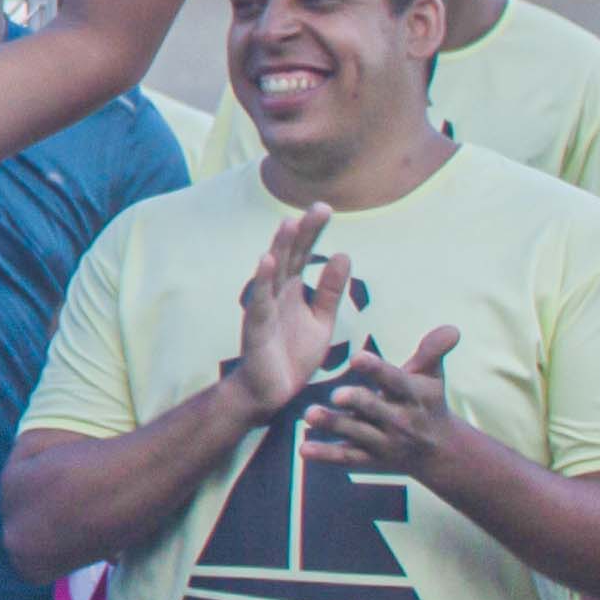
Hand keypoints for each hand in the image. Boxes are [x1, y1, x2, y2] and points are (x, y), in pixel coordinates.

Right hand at [229, 203, 347, 415]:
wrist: (270, 392)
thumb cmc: (292, 355)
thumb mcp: (321, 320)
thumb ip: (329, 290)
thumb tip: (343, 254)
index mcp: (291, 290)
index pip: (302, 255)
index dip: (313, 232)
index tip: (325, 208)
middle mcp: (276, 294)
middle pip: (289, 256)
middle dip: (302, 232)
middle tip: (319, 207)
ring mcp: (264, 309)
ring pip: (272, 273)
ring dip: (280, 248)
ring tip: (290, 224)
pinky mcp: (256, 329)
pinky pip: (259, 302)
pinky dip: (262, 280)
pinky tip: (267, 260)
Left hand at [301, 325, 467, 475]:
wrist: (440, 452)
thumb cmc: (427, 402)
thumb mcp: (432, 376)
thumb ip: (432, 351)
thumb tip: (452, 328)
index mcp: (414, 396)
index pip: (396, 381)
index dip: (377, 370)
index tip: (357, 357)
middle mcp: (401, 420)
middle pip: (376, 410)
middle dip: (358, 403)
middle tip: (336, 394)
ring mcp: (384, 442)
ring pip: (357, 434)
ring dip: (334, 425)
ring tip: (310, 414)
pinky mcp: (370, 459)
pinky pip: (346, 458)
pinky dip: (325, 455)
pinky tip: (304, 449)